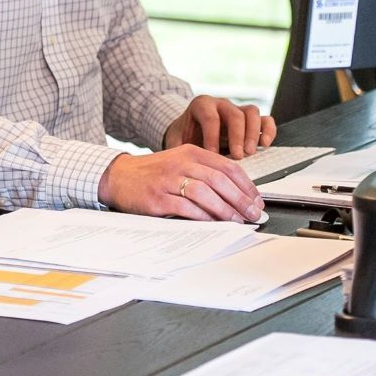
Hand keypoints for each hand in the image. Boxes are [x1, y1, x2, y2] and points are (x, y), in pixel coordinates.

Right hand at [97, 145, 264, 220]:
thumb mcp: (180, 162)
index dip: (246, 185)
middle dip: (240, 199)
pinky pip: (186, 207)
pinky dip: (203, 216)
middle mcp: (181, 163)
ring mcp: (168, 180)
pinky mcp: (158, 198)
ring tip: (237, 220)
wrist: (119, 176)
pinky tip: (214, 224)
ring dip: (225, 209)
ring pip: (205, 193)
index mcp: (191, 152)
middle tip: (253, 213)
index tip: (256, 200)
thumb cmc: (154, 172)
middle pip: (219, 180)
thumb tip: (236, 194)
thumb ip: (205, 172)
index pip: (227, 166)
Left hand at [164, 95, 276, 157]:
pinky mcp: (250, 121)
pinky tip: (265, 145)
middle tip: (237, 156)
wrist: (189, 131)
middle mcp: (221, 104)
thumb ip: (178, 151)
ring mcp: (237, 110)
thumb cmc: (184, 136)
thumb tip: (179, 167)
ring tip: (249, 153)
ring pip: (252, 112)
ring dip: (253, 134)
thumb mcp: (176, 141)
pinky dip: (268, 131)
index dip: (213, 137)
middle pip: (235, 114)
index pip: (210, 117)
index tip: (212, 155)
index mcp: (201, 105)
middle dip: (237, 136)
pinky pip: (265, 120)